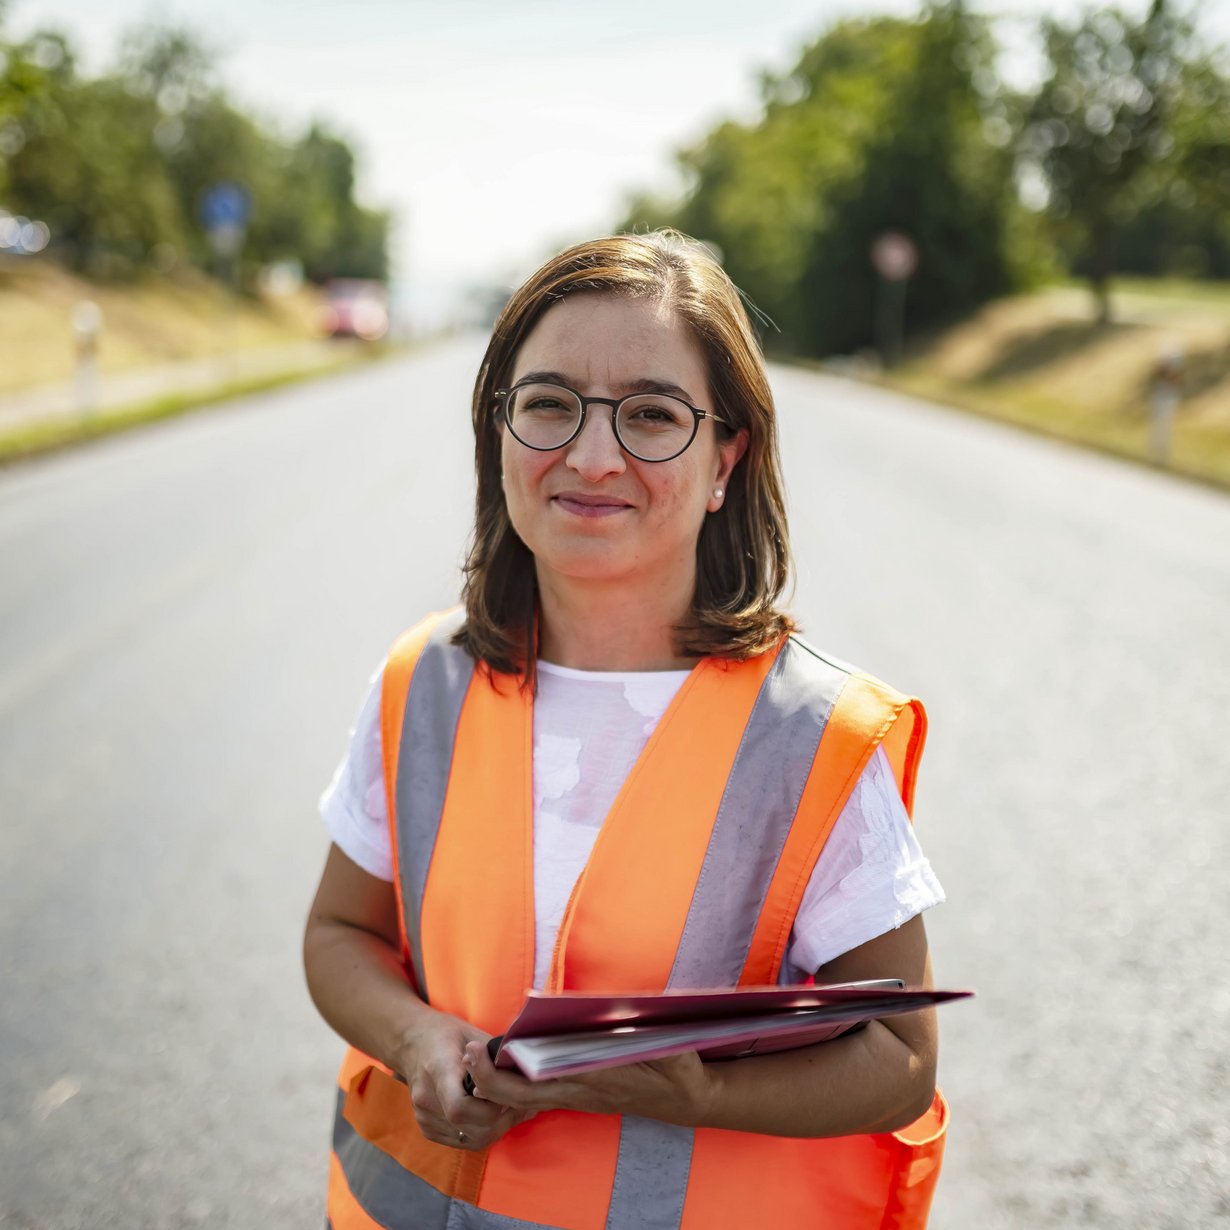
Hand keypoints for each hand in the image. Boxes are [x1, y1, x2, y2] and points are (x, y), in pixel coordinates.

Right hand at [394, 1011, 534, 1149]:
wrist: (412, 1043)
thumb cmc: (446, 1034)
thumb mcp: (473, 1035)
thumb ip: (494, 1059)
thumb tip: (524, 1077)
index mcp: (438, 1070)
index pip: (459, 1107)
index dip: (490, 1109)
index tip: (509, 1094)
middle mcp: (426, 1099)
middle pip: (470, 1129)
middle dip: (502, 1120)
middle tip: (522, 1104)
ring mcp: (424, 1117)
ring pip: (470, 1140)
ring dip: (496, 1128)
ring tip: (511, 1108)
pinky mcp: (427, 1128)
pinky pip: (463, 1141)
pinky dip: (482, 1131)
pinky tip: (493, 1114)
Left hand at [462, 1041, 716, 1125]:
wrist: (686, 1101)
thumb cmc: (679, 1072)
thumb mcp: (675, 1054)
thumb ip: (652, 1037)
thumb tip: (629, 1014)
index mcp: (596, 1081)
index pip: (546, 1080)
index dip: (513, 1069)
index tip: (489, 1048)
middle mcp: (581, 1092)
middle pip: (523, 1096)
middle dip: (489, 1079)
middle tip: (466, 1052)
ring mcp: (577, 1097)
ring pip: (526, 1099)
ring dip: (496, 1082)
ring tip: (473, 1054)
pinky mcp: (578, 1095)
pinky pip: (537, 1096)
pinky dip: (514, 1083)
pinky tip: (500, 1064)